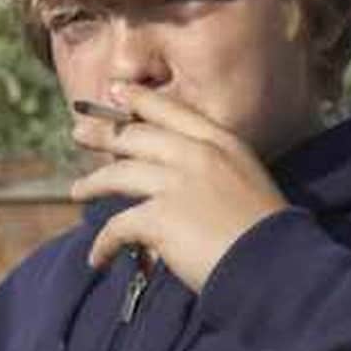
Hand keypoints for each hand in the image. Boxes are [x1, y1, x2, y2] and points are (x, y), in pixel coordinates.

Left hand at [69, 83, 288, 291]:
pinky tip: (98, 257)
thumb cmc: (266, 229)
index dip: (141, 99)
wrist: (272, 260)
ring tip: (77, 192)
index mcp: (223, 143)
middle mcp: (198, 154)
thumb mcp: (247, 181)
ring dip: (93, 184)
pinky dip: (103, 245)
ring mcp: (176, 183)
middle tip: (80, 133)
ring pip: (118, 174)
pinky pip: (116, 226)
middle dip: (105, 133)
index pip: (174, 112)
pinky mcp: (159, 217)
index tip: (117, 90)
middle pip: (137, 136)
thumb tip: (179, 179)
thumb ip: (216, 170)